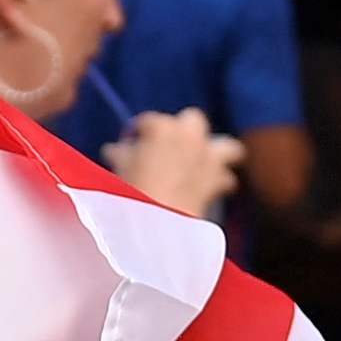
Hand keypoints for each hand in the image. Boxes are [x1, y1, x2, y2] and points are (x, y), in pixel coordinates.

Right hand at [114, 110, 240, 218]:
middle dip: (185, 130)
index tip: (136, 140)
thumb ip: (120, 153)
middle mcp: (190, 135)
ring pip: (227, 146)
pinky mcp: (218, 181)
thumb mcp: (120, 166)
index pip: (150, 120)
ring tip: (207, 162)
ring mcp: (208, 157)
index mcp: (162, 127)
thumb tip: (113, 150)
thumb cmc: (131, 188)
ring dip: (218, 152)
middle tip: (171, 146)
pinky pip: (226, 178)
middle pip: (193, 120)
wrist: (155, 220)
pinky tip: (210, 189)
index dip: (142, 130)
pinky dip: (219, 182)